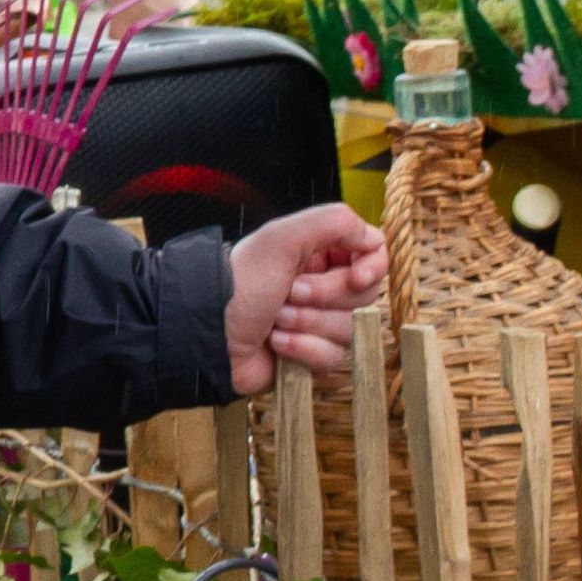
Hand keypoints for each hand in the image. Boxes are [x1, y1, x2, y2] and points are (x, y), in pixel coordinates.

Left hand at [223, 202, 389, 389]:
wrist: (207, 332)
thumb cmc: (240, 281)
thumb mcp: (283, 237)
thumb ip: (334, 223)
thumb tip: (374, 239)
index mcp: (320, 252)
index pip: (374, 256)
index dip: (371, 268)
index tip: (357, 275)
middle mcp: (324, 285)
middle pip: (365, 296)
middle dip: (326, 296)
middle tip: (290, 292)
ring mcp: (319, 322)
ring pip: (350, 329)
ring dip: (309, 323)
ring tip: (276, 318)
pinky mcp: (311, 354)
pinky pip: (332, 357)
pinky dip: (302, 349)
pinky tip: (275, 343)